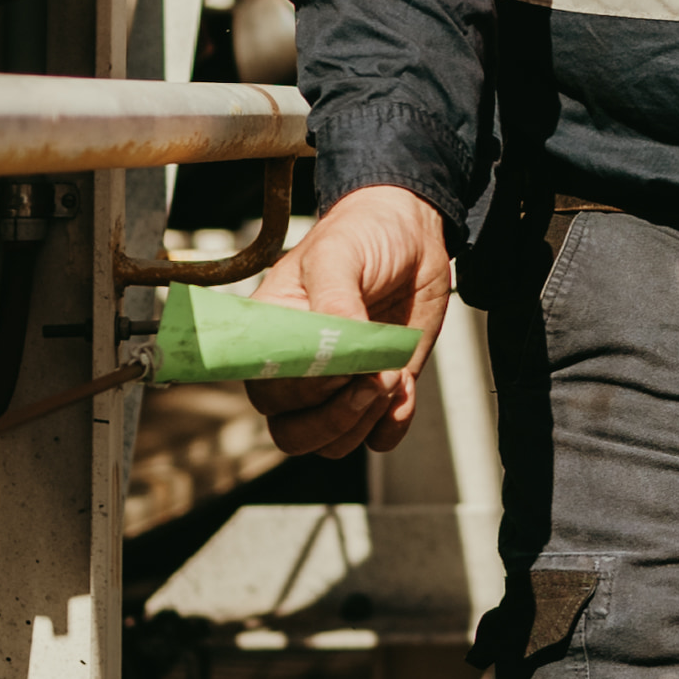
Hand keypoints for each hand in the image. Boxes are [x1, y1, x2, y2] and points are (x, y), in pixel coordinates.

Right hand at [240, 183, 446, 457]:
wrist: (414, 235)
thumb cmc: (363, 234)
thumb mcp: (339, 254)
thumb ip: (333, 299)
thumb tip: (337, 346)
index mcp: (273, 335)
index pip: (264, 390)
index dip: (299, 392)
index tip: (337, 366)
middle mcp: (298, 369)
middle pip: (291, 431)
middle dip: (336, 416)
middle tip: (373, 378)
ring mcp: (337, 387)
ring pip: (330, 444)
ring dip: (365, 420)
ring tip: (391, 375)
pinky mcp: (376, 394)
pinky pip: (375, 438)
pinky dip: (393, 423)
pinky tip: (405, 384)